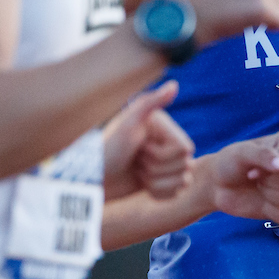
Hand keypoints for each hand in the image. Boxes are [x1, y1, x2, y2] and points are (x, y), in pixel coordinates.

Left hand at [103, 81, 194, 201]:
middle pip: (185, 166)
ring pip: (182, 182)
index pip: (185, 149)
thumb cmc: (107, 148)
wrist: (93, 178)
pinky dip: (157, 193)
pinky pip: (176, 193)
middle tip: (135, 160)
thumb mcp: (127, 122)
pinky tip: (141, 184)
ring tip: (136, 171)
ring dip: (155, 181)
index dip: (162, 154)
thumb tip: (175, 84)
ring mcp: (168, 164)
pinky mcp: (164, 181)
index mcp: (166, 127)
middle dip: (156, 168)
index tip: (140, 146)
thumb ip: (150, 102)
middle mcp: (169, 143)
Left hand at [209, 130, 278, 223]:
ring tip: (258, 186)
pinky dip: (272, 212)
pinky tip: (264, 202)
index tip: (254, 165)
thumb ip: (263, 155)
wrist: (220, 185)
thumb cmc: (232, 163)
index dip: (271, 161)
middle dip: (268, 181)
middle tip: (253, 176)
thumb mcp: (242, 153)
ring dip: (268, 195)